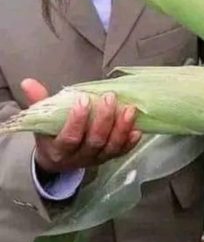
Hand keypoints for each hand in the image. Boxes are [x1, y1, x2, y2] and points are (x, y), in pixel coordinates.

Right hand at [22, 79, 141, 174]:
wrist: (57, 158)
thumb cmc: (50, 134)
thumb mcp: (42, 120)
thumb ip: (38, 101)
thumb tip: (28, 82)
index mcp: (58, 149)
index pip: (69, 137)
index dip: (77, 120)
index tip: (83, 100)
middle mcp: (78, 157)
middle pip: (94, 141)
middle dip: (104, 120)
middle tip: (110, 98)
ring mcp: (95, 159)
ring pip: (111, 147)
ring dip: (122, 128)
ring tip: (130, 109)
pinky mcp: (108, 158)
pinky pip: (121, 152)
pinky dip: (130, 142)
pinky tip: (137, 129)